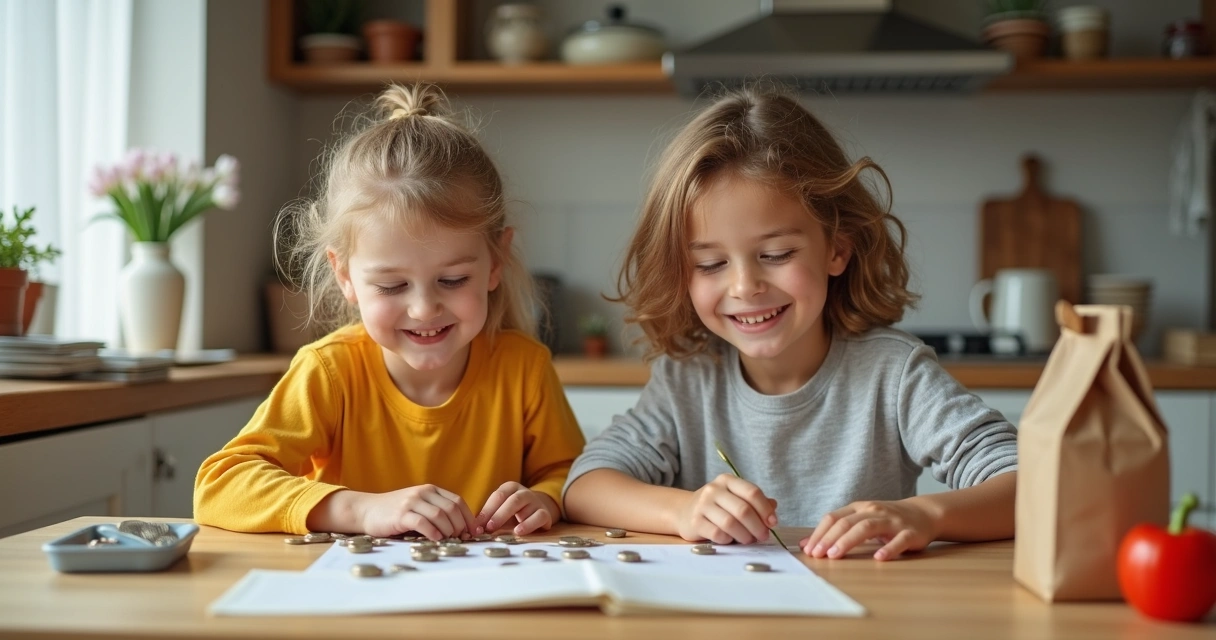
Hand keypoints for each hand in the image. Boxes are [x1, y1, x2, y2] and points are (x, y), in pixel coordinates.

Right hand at [354, 484, 479, 539]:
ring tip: (449, 540)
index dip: (468, 518)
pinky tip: (435, 539)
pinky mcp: (401, 514)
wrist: (367, 510)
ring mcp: (411, 502)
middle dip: (460, 526)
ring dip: (448, 530)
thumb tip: (462, 529)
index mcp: (431, 490)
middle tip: (460, 539)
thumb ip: (437, 512)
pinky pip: (422, 523)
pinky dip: (433, 532)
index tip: (473, 532)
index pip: (457, 501)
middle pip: (451, 509)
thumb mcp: (419, 506)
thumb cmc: (395, 512)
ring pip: (440, 515)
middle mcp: (423, 493)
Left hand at [476, 481, 559, 535]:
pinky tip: (519, 532)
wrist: (537, 511)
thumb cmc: (514, 512)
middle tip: (489, 528)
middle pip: (512, 500)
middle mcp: (523, 492)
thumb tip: (475, 528)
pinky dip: (528, 524)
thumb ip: (489, 517)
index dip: (487, 510)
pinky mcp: (545, 513)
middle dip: (499, 514)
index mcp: (510, 488)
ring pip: (525, 505)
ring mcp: (535, 501)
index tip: (478, 525)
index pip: (498, 496)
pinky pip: (538, 516)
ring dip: (513, 518)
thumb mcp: (501, 511)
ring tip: (501, 530)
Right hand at [675, 473, 776, 544]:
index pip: (752, 492)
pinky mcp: (695, 521)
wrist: (684, 512)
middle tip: (763, 536)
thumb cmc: (716, 506)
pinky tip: (730, 540)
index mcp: (727, 480)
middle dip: (757, 526)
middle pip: (743, 509)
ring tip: (748, 540)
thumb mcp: (735, 498)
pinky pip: (717, 534)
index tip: (772, 523)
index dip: (765, 509)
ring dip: (744, 535)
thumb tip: (773, 507)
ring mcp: (702, 505)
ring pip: (730, 523)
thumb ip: (754, 502)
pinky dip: (728, 539)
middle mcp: (714, 489)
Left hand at [800, 499, 937, 560]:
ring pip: (867, 528)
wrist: (923, 514)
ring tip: (835, 555)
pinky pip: (898, 541)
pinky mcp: (910, 533)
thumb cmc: (887, 520)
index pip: (834, 517)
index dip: (819, 533)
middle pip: (847, 522)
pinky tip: (878, 558)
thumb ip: (837, 530)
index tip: (808, 550)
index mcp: (859, 508)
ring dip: (848, 541)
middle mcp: (873, 511)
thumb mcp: (861, 519)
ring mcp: (892, 521)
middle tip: (817, 555)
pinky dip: (888, 549)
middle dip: (829, 538)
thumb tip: (806, 545)